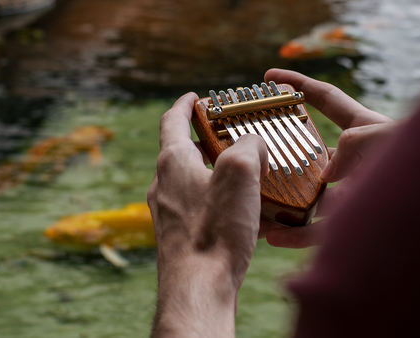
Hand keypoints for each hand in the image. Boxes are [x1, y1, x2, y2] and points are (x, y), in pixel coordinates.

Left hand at [148, 93, 268, 337]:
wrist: (199, 289)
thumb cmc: (215, 230)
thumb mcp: (240, 172)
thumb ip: (249, 146)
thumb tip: (254, 146)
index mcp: (173, 163)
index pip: (172, 121)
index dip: (185, 105)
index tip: (195, 97)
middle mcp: (164, 187)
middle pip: (185, 153)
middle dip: (210, 143)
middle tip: (235, 138)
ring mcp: (170, 215)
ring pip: (195, 183)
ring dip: (218, 175)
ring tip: (248, 177)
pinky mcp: (181, 239)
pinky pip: (202, 211)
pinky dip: (222, 205)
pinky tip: (248, 216)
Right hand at [262, 69, 401, 247]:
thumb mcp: (387, 135)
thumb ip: (354, 144)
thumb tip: (328, 175)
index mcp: (362, 128)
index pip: (324, 99)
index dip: (297, 84)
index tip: (270, 75)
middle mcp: (354, 160)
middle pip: (308, 153)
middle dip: (281, 151)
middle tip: (251, 152)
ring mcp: (353, 191)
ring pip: (309, 196)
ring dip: (282, 200)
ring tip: (253, 203)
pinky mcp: (357, 222)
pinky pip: (321, 231)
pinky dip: (298, 235)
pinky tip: (275, 237)